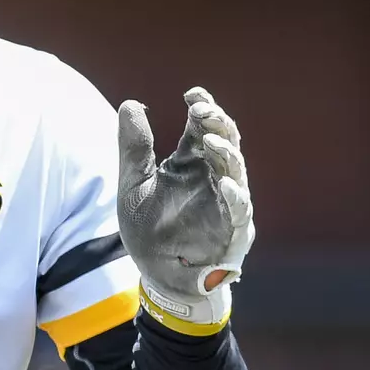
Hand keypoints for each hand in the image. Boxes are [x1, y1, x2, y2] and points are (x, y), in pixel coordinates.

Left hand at [116, 87, 254, 334]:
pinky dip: (235, 196)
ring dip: (225, 152)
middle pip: (224, 141)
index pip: (201, 128)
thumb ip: (134, 148)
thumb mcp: (133, 185)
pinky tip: (225, 183)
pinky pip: (240, 210)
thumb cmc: (148, 230)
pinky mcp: (232, 229)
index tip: (192, 94)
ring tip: (210, 138)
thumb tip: (130, 103)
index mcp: (190, 164)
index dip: (202, 108)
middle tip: (201, 109)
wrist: (156, 275)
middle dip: (217, 123)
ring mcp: (225, 202)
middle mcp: (212, 178)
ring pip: (236, 170)